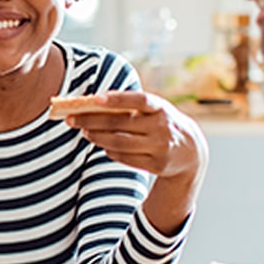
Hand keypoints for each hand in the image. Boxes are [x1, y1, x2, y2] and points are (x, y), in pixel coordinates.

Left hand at [65, 91, 205, 179]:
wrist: (191, 151)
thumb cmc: (162, 123)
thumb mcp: (155, 110)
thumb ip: (130, 107)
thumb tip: (91, 104)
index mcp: (160, 108)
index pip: (138, 100)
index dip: (117, 99)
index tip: (95, 98)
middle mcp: (161, 127)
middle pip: (120, 124)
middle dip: (92, 121)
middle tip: (72, 119)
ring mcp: (159, 147)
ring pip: (120, 143)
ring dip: (98, 138)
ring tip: (85, 133)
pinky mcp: (156, 165)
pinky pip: (126, 158)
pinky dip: (111, 152)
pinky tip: (103, 146)